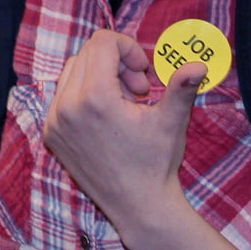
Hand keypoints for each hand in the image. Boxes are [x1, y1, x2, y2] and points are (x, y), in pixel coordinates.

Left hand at [45, 29, 206, 236]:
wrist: (138, 207)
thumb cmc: (156, 163)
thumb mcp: (171, 121)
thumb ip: (182, 88)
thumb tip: (199, 66)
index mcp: (95, 97)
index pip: (102, 42)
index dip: (128, 48)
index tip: (144, 73)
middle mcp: (68, 106)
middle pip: (87, 53)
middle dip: (116, 63)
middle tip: (138, 91)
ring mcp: (55, 121)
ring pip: (73, 71)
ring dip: (100, 77)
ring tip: (124, 104)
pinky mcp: (51, 134)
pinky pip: (62, 95)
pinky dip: (84, 94)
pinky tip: (107, 118)